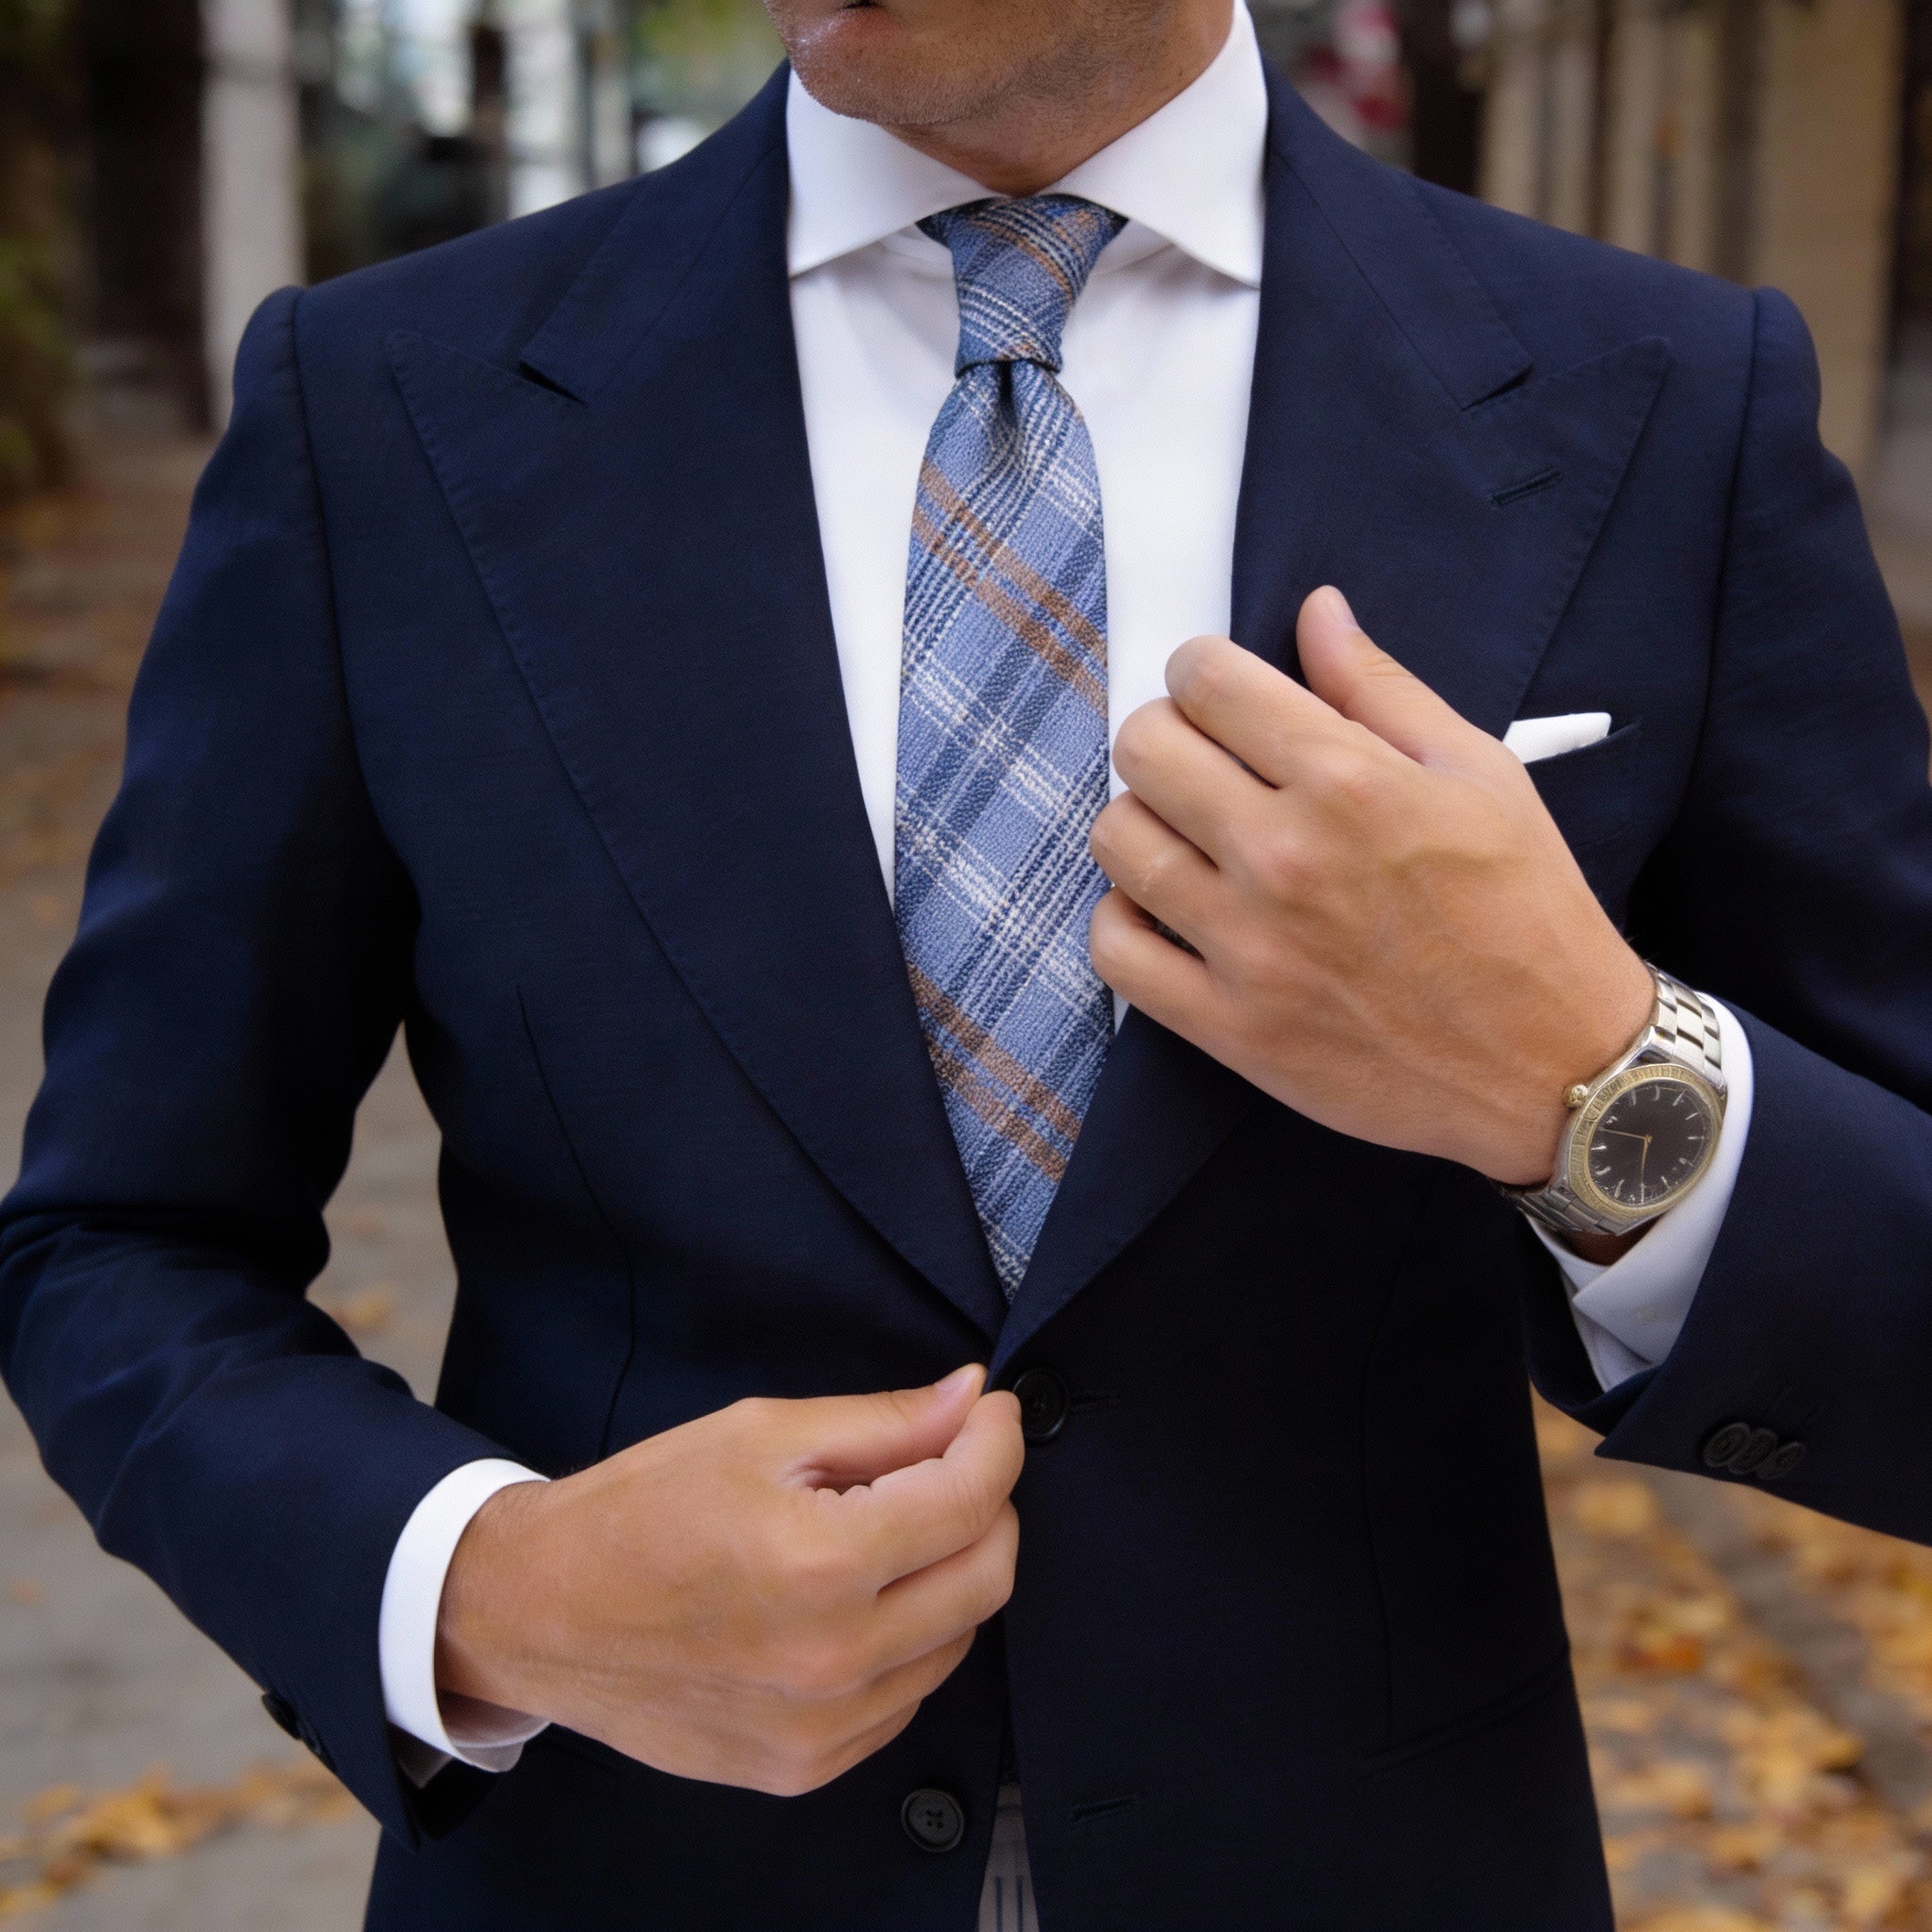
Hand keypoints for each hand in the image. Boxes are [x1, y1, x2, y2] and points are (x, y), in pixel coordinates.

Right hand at [435, 1366, 1022, 1795]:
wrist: (539, 1614)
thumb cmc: (640, 1510)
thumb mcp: (759, 1435)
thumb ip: (882, 1422)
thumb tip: (972, 1399)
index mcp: (821, 1563)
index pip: (971, 1499)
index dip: (997, 1441)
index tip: (991, 1413)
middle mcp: (834, 1658)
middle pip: (989, 1576)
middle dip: (987, 1504)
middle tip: (951, 1462)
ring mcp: (822, 1727)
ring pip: (958, 1640)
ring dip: (948, 1574)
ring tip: (883, 1532)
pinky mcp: (805, 1767)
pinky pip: (906, 1696)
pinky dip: (907, 1639)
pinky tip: (854, 1600)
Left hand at [1088, 586, 1653, 1185]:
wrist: (1555, 1066)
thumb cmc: (1528, 912)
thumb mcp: (1480, 775)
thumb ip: (1381, 688)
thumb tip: (1315, 611)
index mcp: (1348, 782)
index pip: (1206, 681)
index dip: (1201, 670)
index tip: (1218, 692)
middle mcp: (1285, 856)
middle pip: (1144, 749)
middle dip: (1166, 734)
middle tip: (1203, 760)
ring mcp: (1248, 946)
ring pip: (1117, 840)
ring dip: (1142, 821)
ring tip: (1187, 835)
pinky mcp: (1229, 1025)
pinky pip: (1115, 950)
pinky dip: (1125, 919)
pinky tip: (1168, 909)